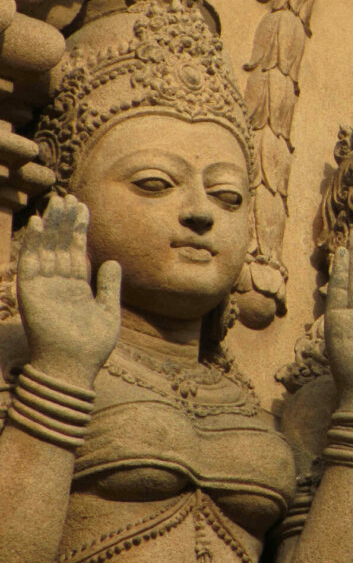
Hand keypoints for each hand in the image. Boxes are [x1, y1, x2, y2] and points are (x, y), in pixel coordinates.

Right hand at [17, 194, 120, 388]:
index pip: (77, 251)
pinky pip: (31, 262)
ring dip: (52, 224)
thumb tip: (112, 261)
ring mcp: (45, 286)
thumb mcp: (108, 310)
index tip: (83, 206)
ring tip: (57, 201)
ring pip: (47, 248)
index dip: (80, 229)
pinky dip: (33, 242)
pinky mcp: (31, 291)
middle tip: (69, 195)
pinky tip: (38, 223)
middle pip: (61, 245)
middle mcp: (59, 283)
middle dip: (65, 220)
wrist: (73, 367)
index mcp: (77, 287)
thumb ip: (109, 286)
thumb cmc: (92, 345)